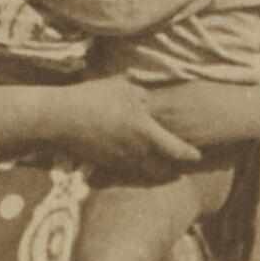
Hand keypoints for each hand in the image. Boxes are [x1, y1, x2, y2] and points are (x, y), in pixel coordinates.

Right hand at [54, 78, 198, 178]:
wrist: (60, 118)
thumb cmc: (93, 98)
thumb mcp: (122, 87)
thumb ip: (143, 93)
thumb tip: (154, 97)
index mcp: (146, 131)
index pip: (176, 149)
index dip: (190, 154)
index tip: (198, 155)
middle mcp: (136, 152)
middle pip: (163, 170)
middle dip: (174, 170)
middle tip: (182, 167)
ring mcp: (120, 161)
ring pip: (144, 173)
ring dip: (154, 172)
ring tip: (161, 167)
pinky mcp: (105, 164)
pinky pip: (126, 171)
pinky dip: (134, 170)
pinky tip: (134, 162)